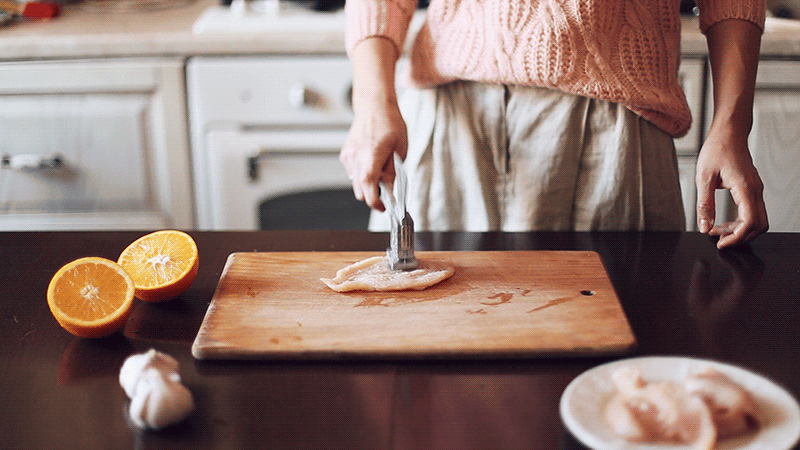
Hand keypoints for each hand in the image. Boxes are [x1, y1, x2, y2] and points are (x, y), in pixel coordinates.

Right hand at [340, 36, 406, 210]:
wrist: (374, 106)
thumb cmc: (390, 123)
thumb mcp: (399, 149)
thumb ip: (392, 172)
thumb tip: (390, 191)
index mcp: (371, 154)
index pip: (369, 186)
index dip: (376, 201)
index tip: (384, 207)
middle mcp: (356, 157)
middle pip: (360, 190)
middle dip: (373, 194)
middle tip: (387, 190)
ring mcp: (348, 156)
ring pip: (355, 183)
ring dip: (367, 184)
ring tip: (380, 171)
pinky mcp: (345, 154)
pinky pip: (352, 173)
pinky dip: (361, 174)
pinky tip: (371, 162)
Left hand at [695, 126, 767, 248]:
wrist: (728, 133)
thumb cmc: (717, 150)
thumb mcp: (703, 178)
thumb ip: (705, 204)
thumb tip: (704, 227)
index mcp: (745, 188)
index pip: (750, 222)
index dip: (737, 237)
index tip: (720, 243)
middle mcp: (755, 190)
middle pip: (758, 226)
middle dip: (740, 237)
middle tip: (718, 240)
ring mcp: (756, 190)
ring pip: (757, 220)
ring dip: (739, 230)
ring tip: (717, 232)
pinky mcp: (752, 189)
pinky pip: (752, 212)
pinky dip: (740, 222)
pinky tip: (722, 223)